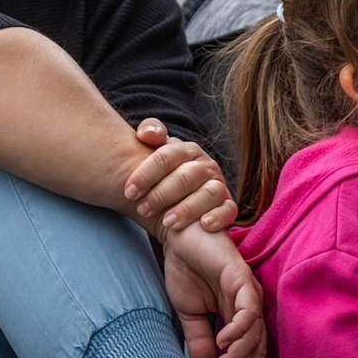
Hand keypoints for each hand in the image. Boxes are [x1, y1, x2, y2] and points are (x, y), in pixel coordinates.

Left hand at [124, 117, 234, 233]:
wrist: (184, 197)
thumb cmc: (165, 175)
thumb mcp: (156, 152)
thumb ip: (150, 133)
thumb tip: (147, 134)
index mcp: (186, 150)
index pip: (166, 156)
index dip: (146, 174)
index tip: (129, 192)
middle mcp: (205, 165)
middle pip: (185, 177)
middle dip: (160, 195)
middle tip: (142, 209)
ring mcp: (218, 185)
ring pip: (208, 193)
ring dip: (186, 209)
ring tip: (167, 222)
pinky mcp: (227, 205)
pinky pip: (228, 209)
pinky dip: (218, 216)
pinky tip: (204, 225)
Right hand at [161, 224, 266, 357]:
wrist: (176, 236)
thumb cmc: (186, 269)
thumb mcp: (189, 313)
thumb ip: (199, 339)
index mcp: (237, 313)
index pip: (250, 351)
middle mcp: (248, 303)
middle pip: (259, 346)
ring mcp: (247, 289)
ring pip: (254, 331)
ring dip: (237, 355)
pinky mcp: (240, 275)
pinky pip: (248, 306)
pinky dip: (239, 327)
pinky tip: (223, 340)